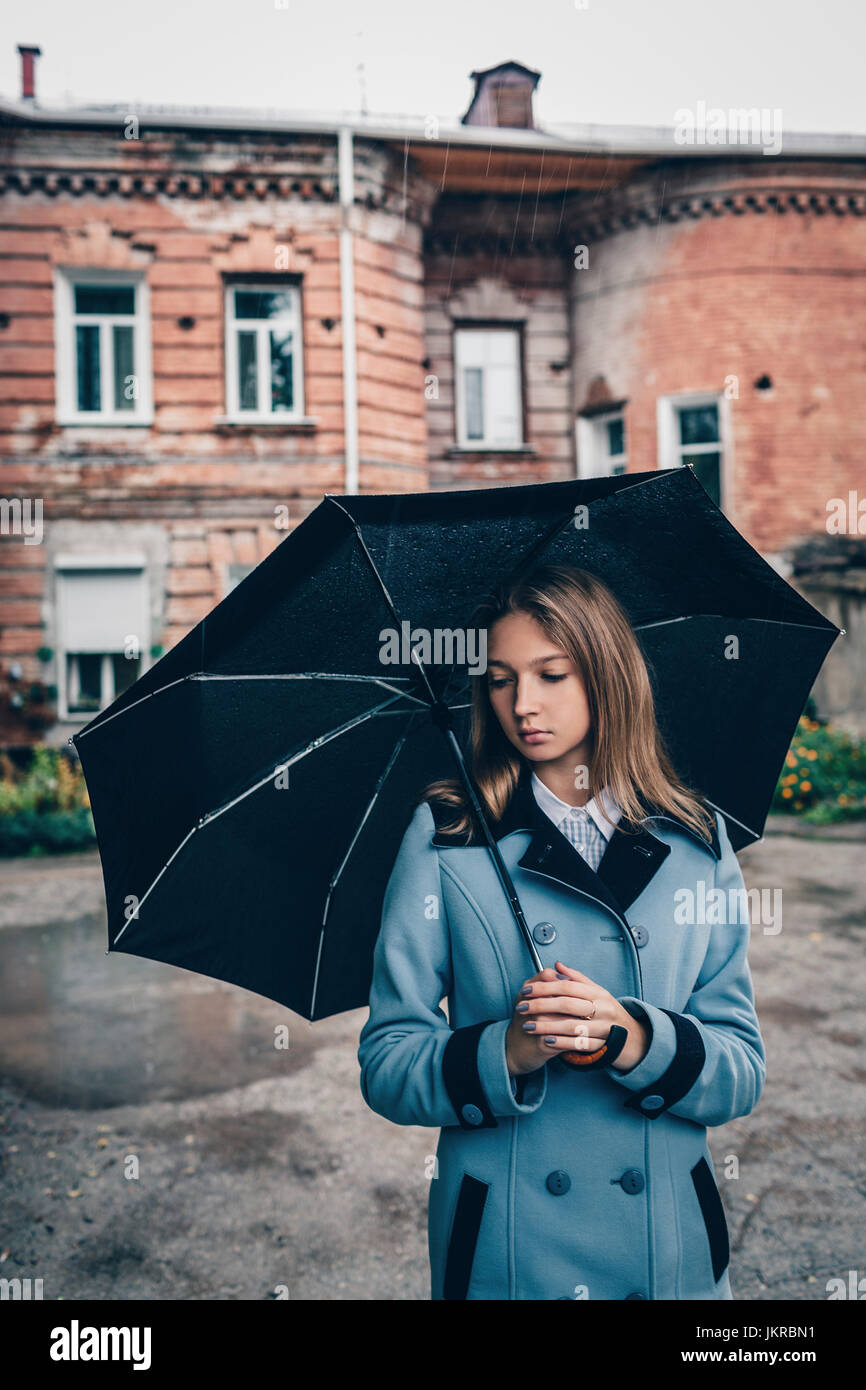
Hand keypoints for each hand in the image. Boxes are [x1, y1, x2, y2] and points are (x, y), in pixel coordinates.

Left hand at [506, 960, 649, 1074]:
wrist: (630, 1035)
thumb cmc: (606, 1010)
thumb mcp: (596, 991)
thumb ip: (576, 978)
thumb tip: (557, 965)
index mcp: (598, 993)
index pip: (567, 987)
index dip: (545, 988)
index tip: (526, 991)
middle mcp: (602, 1009)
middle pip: (567, 1005)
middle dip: (541, 1006)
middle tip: (521, 1007)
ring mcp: (602, 1028)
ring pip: (571, 1026)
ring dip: (546, 1027)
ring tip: (527, 1026)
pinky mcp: (601, 1045)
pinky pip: (578, 1045)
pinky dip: (561, 1043)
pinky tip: (545, 1040)